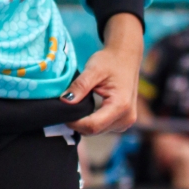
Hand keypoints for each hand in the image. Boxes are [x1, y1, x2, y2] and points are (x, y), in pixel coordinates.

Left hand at [64, 14, 142, 135]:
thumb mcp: (93, 69)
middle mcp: (126, 118)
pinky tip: (87, 108)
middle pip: (95, 130)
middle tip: (66, 107)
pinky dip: (93, 120)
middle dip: (78, 122)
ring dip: (85, 122)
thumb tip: (64, 101)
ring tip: (78, 104)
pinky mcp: (123, 122)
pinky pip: (103, 127)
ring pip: (98, 131)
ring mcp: (126, 121)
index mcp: (121, 105)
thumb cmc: (110, 60)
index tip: (62, 112)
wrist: (126, 57)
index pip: (93, 125)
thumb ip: (80, 86)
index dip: (75, 123)